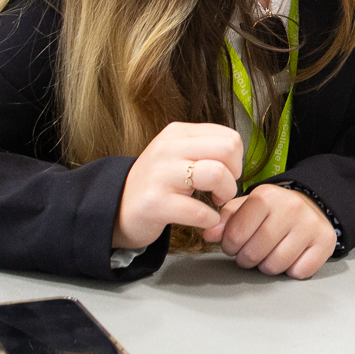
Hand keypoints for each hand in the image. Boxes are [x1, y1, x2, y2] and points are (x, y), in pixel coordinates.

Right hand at [113, 122, 242, 248]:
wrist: (116, 207)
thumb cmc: (158, 182)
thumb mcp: (178, 154)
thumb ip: (206, 147)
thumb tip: (238, 154)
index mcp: (178, 133)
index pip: (229, 136)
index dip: (236, 159)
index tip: (226, 173)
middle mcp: (168, 149)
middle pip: (227, 149)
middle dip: (234, 174)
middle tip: (223, 189)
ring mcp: (160, 175)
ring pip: (216, 174)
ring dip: (226, 193)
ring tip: (216, 202)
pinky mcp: (155, 204)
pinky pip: (199, 211)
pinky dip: (211, 219)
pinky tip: (205, 220)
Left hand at [203, 184, 335, 278]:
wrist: (313, 204)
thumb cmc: (273, 210)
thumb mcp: (247, 207)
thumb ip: (226, 219)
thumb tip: (209, 234)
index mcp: (266, 196)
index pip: (235, 235)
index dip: (230, 245)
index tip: (235, 243)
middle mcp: (291, 207)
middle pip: (254, 254)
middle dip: (248, 258)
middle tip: (253, 250)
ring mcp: (310, 224)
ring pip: (276, 266)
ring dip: (268, 266)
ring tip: (271, 253)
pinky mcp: (326, 241)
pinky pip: (299, 272)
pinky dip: (293, 270)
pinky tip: (292, 255)